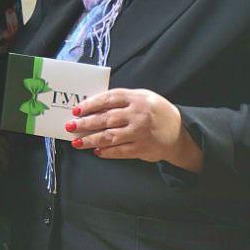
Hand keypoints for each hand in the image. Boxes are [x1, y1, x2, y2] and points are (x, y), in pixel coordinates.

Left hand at [66, 88, 202, 171]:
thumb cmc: (155, 112)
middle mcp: (138, 114)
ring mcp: (140, 132)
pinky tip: (96, 151)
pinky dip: (106, 152)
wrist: (179, 132)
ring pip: (110, 137)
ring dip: (91, 140)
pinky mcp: (142, 148)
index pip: (109, 99)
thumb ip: (122, 100)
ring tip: (77, 142)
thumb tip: (93, 107)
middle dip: (85, 123)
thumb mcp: (143, 98)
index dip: (91, 104)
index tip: (77, 110)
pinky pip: (120, 151)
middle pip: (106, 118)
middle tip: (70, 126)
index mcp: (137, 98)